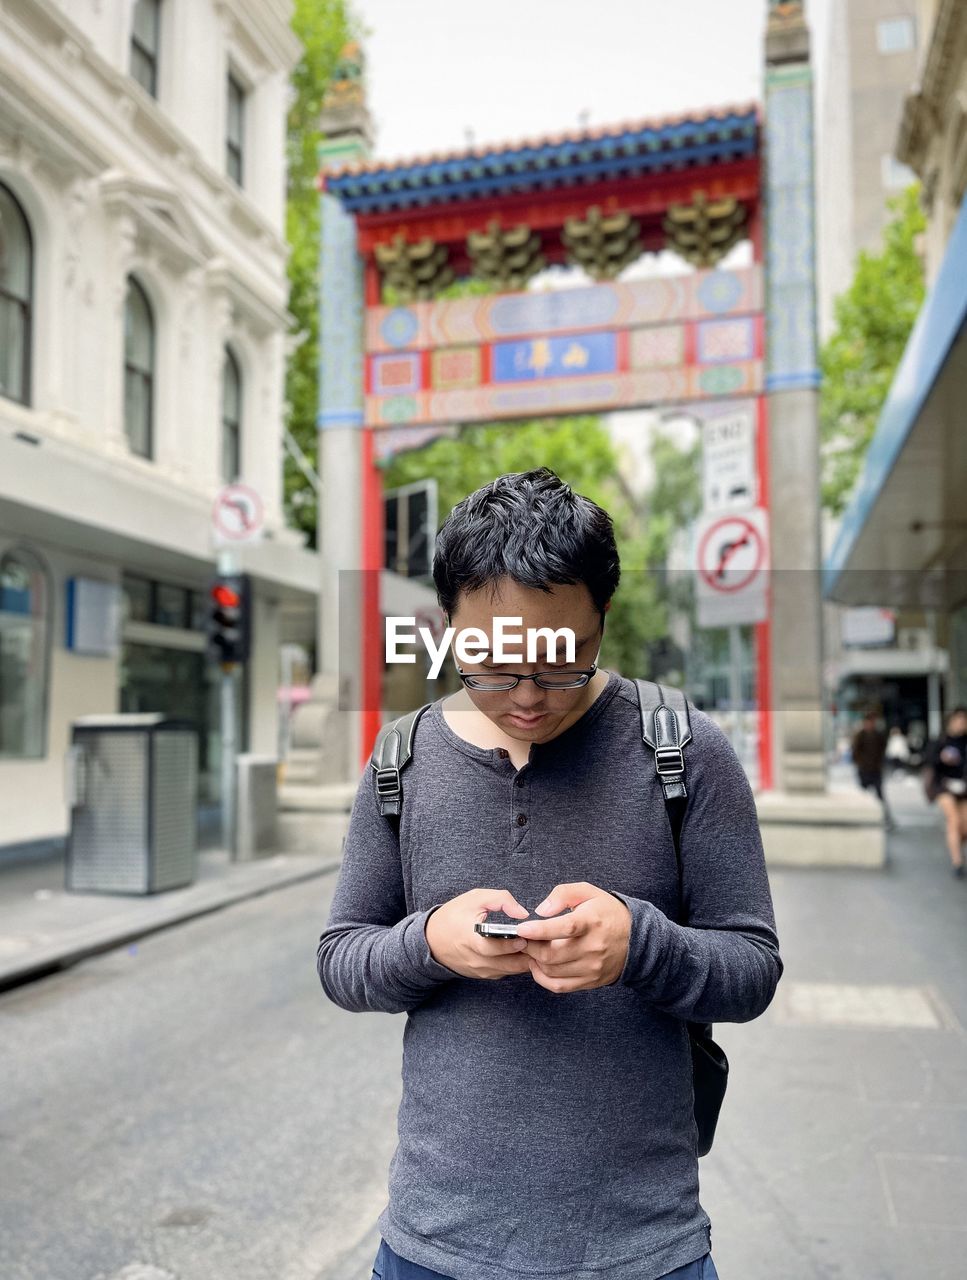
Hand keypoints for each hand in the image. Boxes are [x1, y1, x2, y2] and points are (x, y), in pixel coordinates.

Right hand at [424, 888, 531, 979]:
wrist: (431, 940)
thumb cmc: (454, 915)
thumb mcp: (475, 898)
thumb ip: (501, 900)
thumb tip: (523, 913)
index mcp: (470, 938)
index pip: (492, 948)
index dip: (510, 944)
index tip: (525, 936)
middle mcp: (476, 959)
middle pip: (508, 963)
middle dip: (528, 953)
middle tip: (543, 941)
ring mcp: (480, 970)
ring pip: (511, 970)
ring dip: (526, 959)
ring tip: (539, 945)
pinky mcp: (484, 975)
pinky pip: (506, 972)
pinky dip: (517, 963)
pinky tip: (527, 951)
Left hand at [515, 882, 631, 993]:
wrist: (636, 938)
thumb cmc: (607, 912)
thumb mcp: (588, 892)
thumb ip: (563, 894)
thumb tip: (541, 911)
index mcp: (592, 922)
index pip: (564, 928)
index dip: (539, 930)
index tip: (521, 929)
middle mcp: (593, 947)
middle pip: (552, 955)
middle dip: (530, 947)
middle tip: (521, 939)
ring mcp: (592, 967)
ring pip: (552, 971)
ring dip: (534, 961)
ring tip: (530, 949)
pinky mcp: (590, 981)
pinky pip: (559, 986)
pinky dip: (542, 978)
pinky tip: (538, 966)